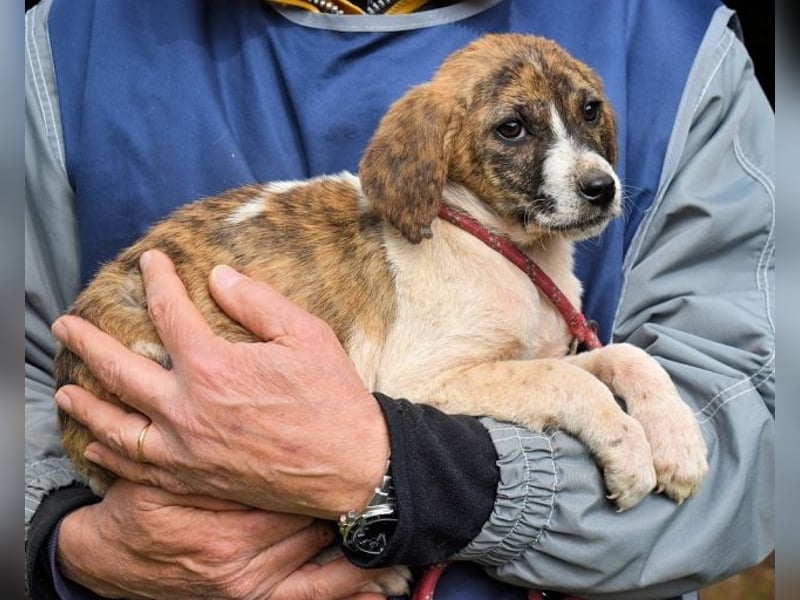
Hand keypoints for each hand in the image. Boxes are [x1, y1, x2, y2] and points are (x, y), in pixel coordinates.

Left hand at [52, 249, 389, 518]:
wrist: (351, 466)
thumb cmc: (332, 398)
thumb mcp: (305, 334)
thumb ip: (256, 301)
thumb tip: (217, 276)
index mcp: (213, 366)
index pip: (169, 312)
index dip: (157, 281)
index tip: (150, 262)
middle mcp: (186, 408)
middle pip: (119, 369)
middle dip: (88, 342)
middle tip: (67, 325)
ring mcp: (184, 449)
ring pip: (115, 424)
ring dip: (84, 403)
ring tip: (63, 389)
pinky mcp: (192, 479)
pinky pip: (136, 467)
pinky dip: (109, 453)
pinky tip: (97, 444)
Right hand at [57, 479, 393, 598]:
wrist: (109, 557)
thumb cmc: (141, 505)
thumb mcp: (166, 475)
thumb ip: (214, 460)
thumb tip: (259, 434)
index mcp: (224, 524)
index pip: (294, 497)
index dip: (330, 481)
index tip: (364, 464)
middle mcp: (240, 562)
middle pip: (313, 531)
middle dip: (350, 512)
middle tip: (391, 495)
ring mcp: (246, 587)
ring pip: (320, 570)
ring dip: (362, 559)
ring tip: (404, 547)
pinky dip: (344, 594)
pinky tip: (379, 590)